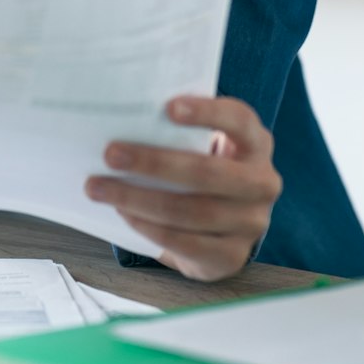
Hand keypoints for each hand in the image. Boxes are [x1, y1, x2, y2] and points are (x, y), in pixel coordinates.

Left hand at [85, 95, 282, 282]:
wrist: (224, 231)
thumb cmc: (203, 174)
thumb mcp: (205, 148)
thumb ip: (180, 133)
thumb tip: (121, 117)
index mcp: (256, 144)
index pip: (240, 120)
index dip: (208, 112)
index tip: (168, 107)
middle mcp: (262, 182)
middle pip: (208, 172)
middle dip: (154, 163)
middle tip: (111, 154)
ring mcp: (252, 223)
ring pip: (192, 212)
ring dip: (139, 199)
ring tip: (101, 188)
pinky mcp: (232, 256)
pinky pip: (186, 243)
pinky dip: (149, 228)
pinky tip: (124, 214)